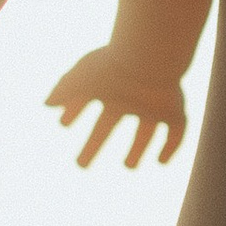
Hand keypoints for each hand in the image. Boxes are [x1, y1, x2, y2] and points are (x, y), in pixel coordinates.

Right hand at [46, 48, 190, 170]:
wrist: (149, 58)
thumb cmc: (112, 66)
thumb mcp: (81, 77)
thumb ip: (63, 88)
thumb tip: (47, 104)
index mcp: (108, 86)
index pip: (86, 102)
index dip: (75, 112)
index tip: (64, 125)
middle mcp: (129, 96)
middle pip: (109, 124)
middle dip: (94, 144)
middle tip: (80, 165)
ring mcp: (153, 104)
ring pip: (146, 130)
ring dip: (139, 148)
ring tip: (129, 167)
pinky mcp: (174, 110)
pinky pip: (177, 131)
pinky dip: (171, 147)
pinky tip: (161, 161)